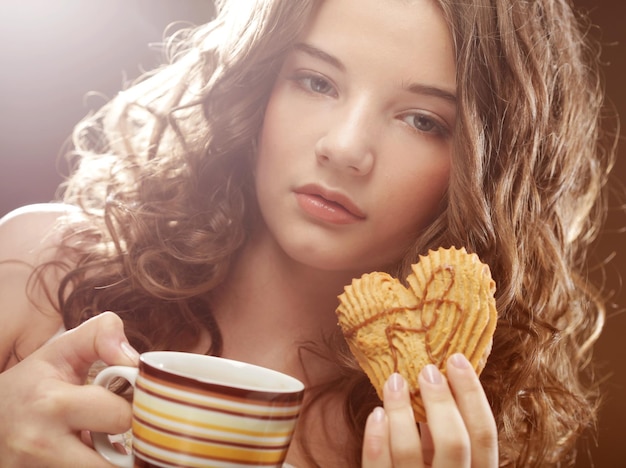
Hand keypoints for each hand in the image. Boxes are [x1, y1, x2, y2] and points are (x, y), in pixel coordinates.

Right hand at [0, 312, 139, 466]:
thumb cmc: (33, 382)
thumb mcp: (63, 349)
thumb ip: (101, 334)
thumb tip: (134, 361)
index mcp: (52, 404)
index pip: (122, 416)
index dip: (135, 407)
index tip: (128, 400)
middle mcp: (40, 445)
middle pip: (114, 463)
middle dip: (124, 443)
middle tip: (117, 427)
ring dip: (109, 463)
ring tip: (102, 443)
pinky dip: (93, 467)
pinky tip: (85, 455)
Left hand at [362, 353, 497, 466]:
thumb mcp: (448, 466)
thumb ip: (446, 437)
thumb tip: (439, 382)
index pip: (485, 437)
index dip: (472, 395)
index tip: (456, 360)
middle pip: (455, 443)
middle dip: (440, 401)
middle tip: (426, 368)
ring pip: (410, 453)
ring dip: (401, 411)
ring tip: (394, 381)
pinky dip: (375, 439)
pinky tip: (376, 414)